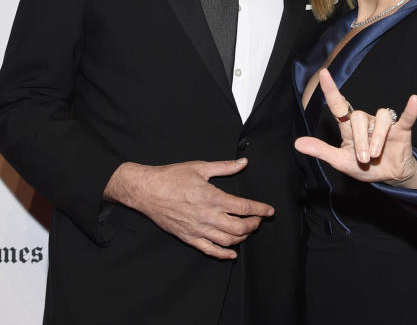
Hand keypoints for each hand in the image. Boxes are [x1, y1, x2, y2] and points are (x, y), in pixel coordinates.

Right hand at [104, 158, 273, 259]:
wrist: (147, 190)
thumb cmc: (171, 176)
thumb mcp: (200, 167)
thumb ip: (225, 167)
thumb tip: (243, 162)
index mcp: (212, 197)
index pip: (244, 207)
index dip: (261, 210)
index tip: (269, 210)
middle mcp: (207, 215)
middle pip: (240, 227)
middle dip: (254, 225)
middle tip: (258, 220)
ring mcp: (198, 229)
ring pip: (227, 241)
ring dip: (242, 238)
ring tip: (247, 231)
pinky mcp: (188, 237)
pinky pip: (210, 250)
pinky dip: (224, 253)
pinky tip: (232, 252)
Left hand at [294, 69, 416, 187]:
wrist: (388, 177)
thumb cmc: (363, 167)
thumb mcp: (340, 161)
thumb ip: (321, 151)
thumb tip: (297, 143)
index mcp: (349, 127)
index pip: (338, 105)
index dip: (331, 90)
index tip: (324, 74)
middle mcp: (366, 121)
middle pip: (359, 118)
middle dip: (360, 141)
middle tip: (363, 159)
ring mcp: (384, 124)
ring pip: (380, 118)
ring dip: (377, 138)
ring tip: (375, 155)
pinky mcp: (401, 130)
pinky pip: (405, 117)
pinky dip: (410, 110)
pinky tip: (413, 101)